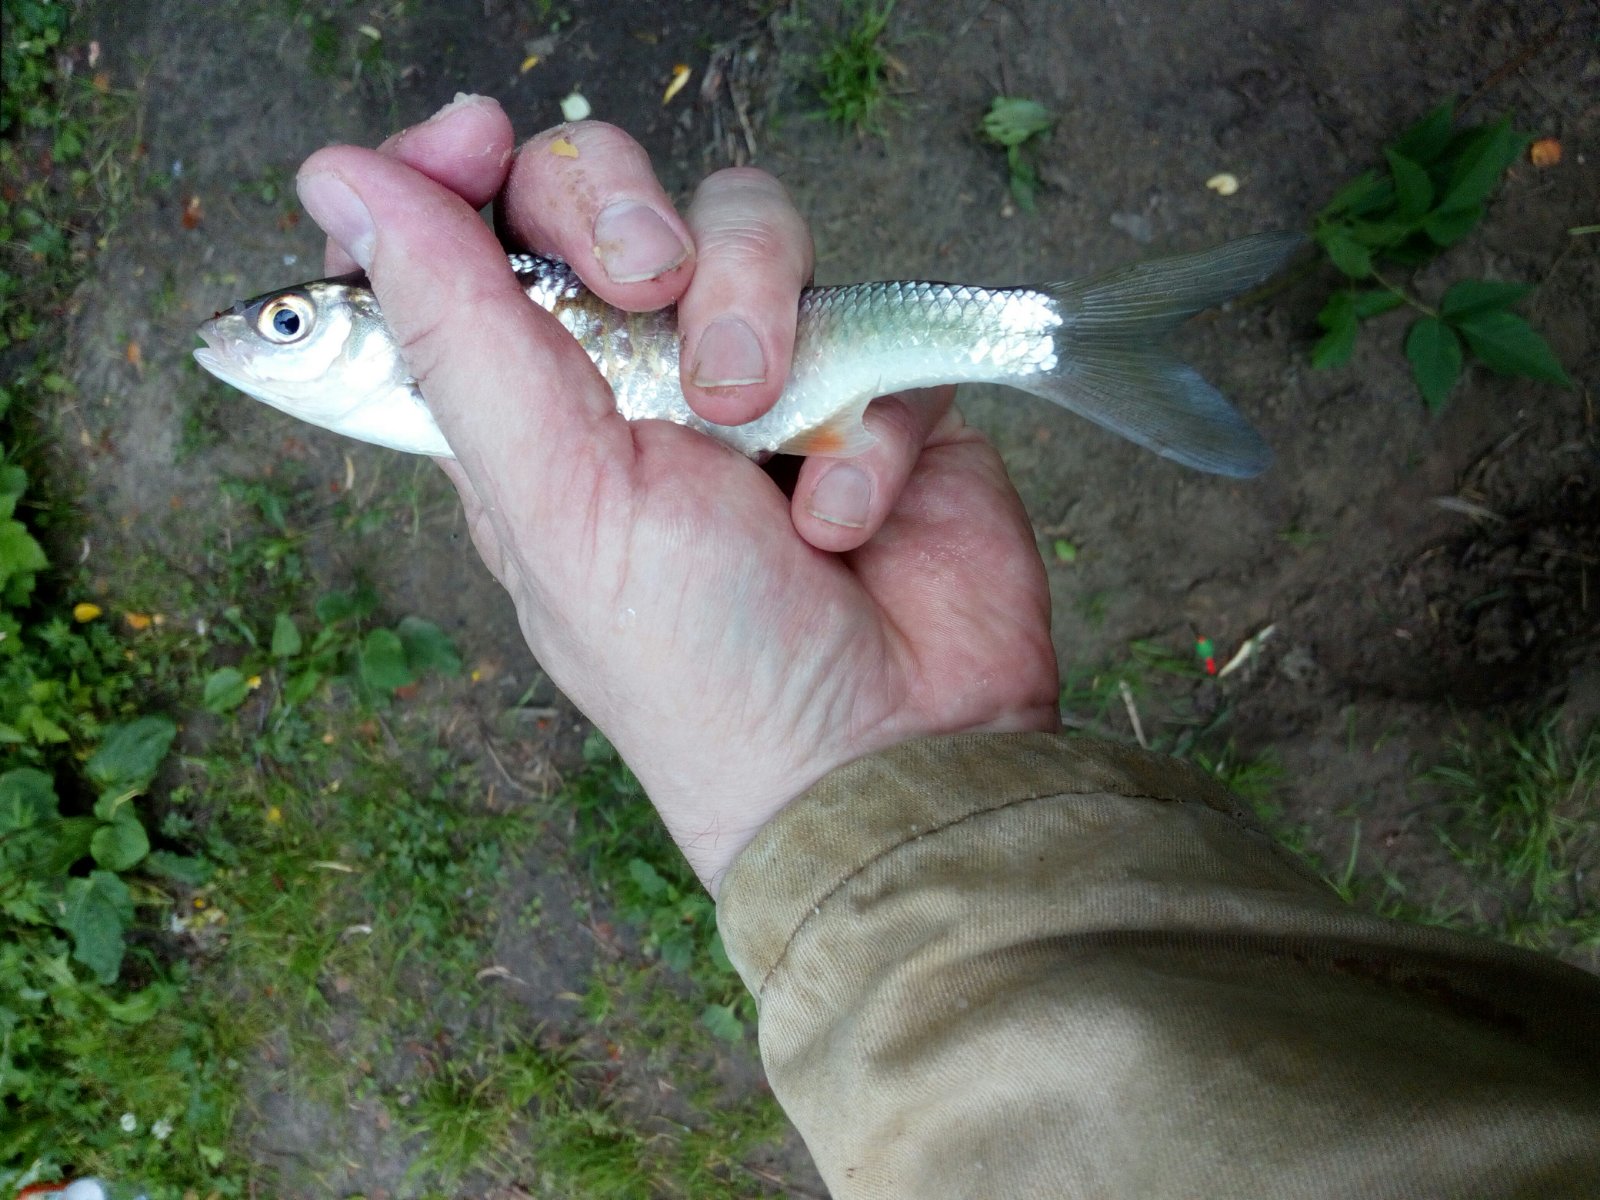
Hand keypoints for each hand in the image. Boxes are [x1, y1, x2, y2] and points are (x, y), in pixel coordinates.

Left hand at [297, 96, 1059, 891]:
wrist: (888, 756)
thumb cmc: (700, 669)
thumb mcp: (553, 504)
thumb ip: (457, 331)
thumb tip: (336, 175)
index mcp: (528, 411)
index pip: (459, 241)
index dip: (452, 173)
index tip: (473, 140)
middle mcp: (636, 378)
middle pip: (600, 190)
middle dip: (616, 209)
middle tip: (644, 283)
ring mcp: (762, 373)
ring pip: (748, 222)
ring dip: (754, 310)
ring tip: (760, 426)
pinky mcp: (874, 385)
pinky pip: (867, 316)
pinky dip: (861, 415)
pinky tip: (844, 518)